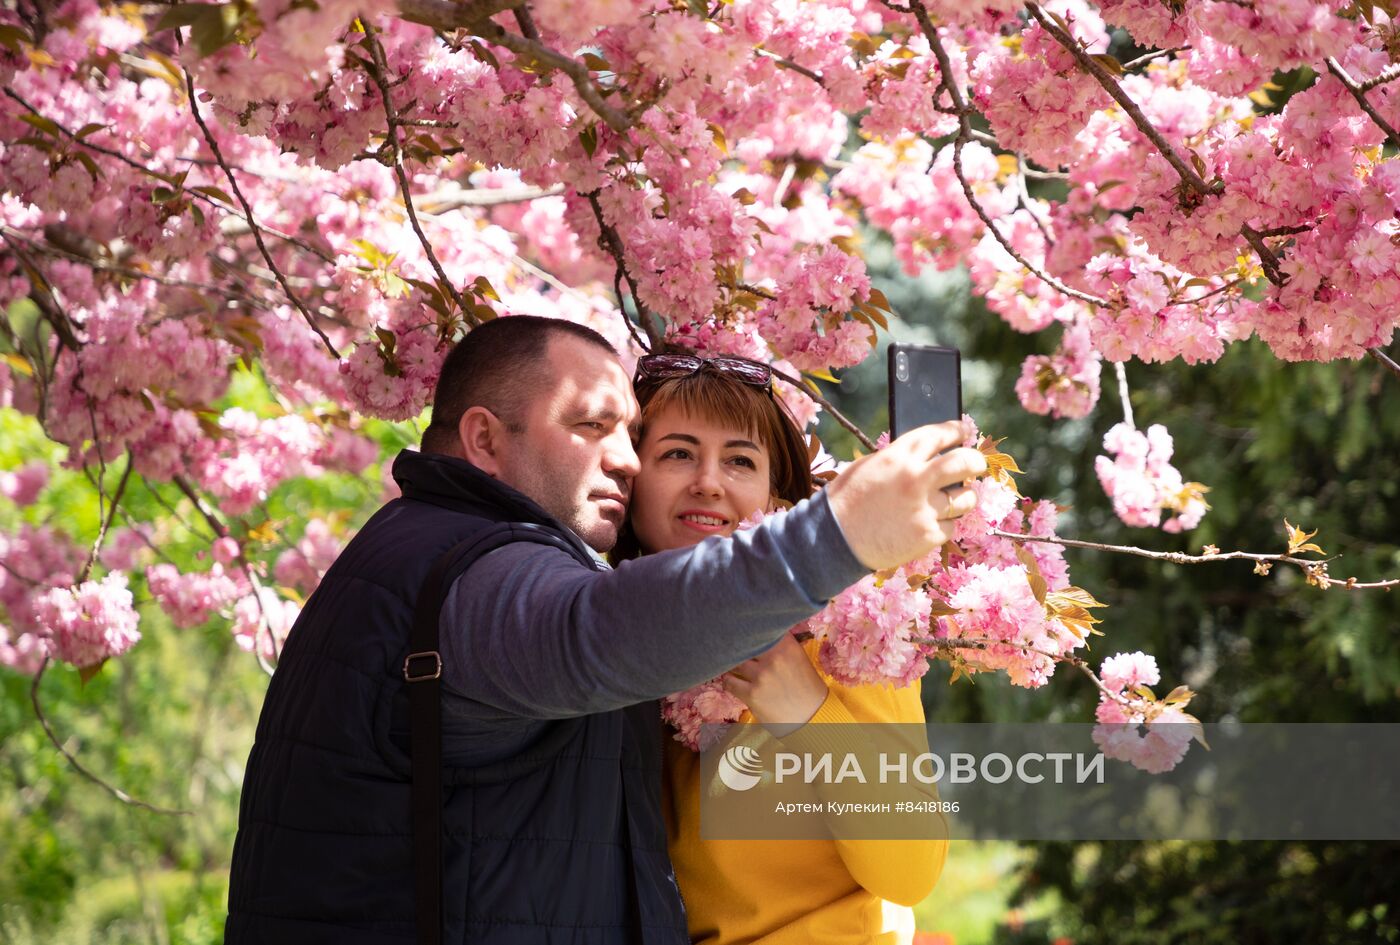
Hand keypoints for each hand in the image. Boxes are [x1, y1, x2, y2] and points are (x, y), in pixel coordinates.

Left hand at [723, 634, 828, 737]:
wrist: (812, 718)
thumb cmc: (807, 687)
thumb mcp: (799, 659)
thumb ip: (780, 646)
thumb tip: (757, 635)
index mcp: (787, 646)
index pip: (761, 629)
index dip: (749, 629)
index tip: (743, 631)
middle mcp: (774, 658)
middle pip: (744, 643)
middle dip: (738, 646)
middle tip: (732, 647)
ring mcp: (762, 676)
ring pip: (735, 662)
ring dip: (732, 664)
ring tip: (732, 666)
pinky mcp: (752, 695)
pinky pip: (730, 682)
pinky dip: (728, 681)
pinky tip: (730, 680)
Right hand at [824, 420, 985, 569]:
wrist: (833, 539)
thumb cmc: (847, 501)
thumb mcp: (869, 467)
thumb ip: (899, 460)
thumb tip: (929, 456)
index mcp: (898, 457)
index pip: (938, 435)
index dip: (956, 430)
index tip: (964, 431)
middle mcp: (915, 479)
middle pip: (964, 462)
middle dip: (976, 461)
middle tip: (976, 464)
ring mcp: (924, 508)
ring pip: (965, 498)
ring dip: (963, 498)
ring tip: (953, 501)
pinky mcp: (927, 535)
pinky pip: (950, 527)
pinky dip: (943, 526)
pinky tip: (926, 526)